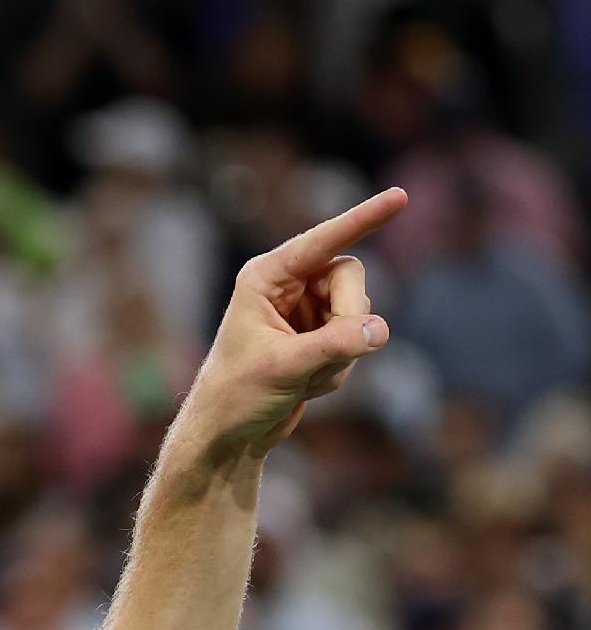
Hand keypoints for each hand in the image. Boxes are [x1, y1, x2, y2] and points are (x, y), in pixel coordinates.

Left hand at [180, 188, 408, 462]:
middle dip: (348, 317)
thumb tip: (380, 328)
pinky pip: (356, 341)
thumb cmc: (238, 395)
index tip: (399, 196)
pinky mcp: (320, 336)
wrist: (229, 433)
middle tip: (328, 352)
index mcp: (266, 277)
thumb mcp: (286, 368)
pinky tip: (307, 386)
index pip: (323, 240)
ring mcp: (306, 311)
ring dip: (342, 354)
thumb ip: (335, 344)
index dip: (362, 218)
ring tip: (303, 378)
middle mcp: (287, 287)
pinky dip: (339, 370)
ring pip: (358, 313)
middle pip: (351, 278)